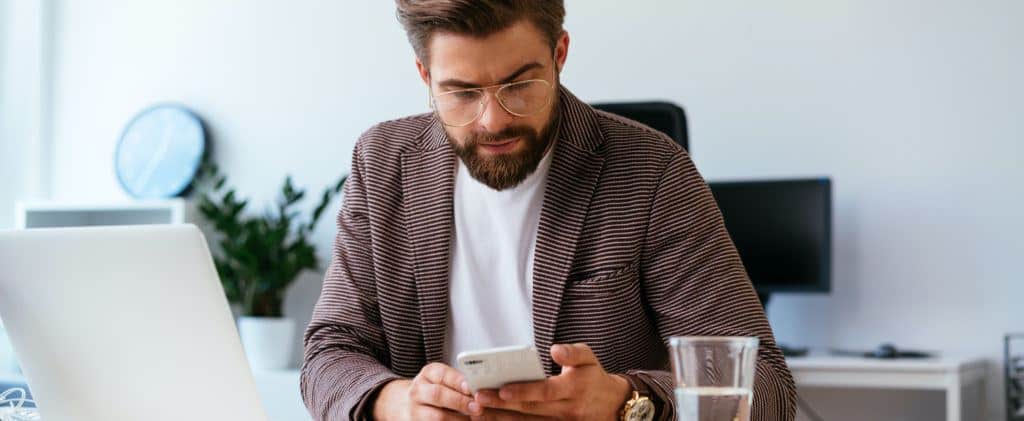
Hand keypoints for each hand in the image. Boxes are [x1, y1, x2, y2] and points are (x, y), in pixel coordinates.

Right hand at [372, 362, 483, 420]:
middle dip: (460, 402)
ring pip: (436, 417)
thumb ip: (460, 382)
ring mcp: (416, 410)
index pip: (443, 375)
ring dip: (458, 419)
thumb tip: (482, 388)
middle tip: (477, 408)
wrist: (414, 405)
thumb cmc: (438, 388)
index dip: (458, 382)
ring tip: (473, 420)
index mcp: (429, 374)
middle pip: (438, 395)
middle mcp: (419, 391)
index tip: (472, 388)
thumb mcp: (445, 379)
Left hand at [472, 343, 631, 420]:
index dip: (524, 391)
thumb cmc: (593, 377)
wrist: (613, 406)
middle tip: (477, 398)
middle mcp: (566, 409)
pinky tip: (491, 419)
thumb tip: (555, 349)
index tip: (502, 389)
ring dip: (501, 418)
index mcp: (574, 388)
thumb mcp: (590, 359)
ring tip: (476, 410)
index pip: (546, 391)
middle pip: (530, 409)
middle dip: (501, 405)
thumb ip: (573, 353)